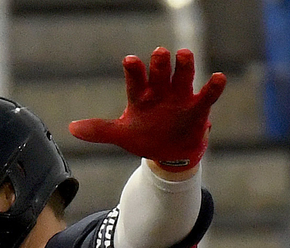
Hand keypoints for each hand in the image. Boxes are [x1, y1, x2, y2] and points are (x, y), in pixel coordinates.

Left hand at [68, 47, 225, 171]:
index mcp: (141, 96)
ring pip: (183, 77)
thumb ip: (99, 130)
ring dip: (184, 66)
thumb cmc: (144, 137)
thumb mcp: (121, 135)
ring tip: (183, 54)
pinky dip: (213, 87)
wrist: (169, 153)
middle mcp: (161, 91)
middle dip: (159, 64)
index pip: (136, 80)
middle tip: (158, 53)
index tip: (129, 60)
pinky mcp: (198, 108)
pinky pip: (207, 95)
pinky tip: (218, 78)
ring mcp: (180, 97)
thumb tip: (71, 128)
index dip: (134, 70)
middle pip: (160, 73)